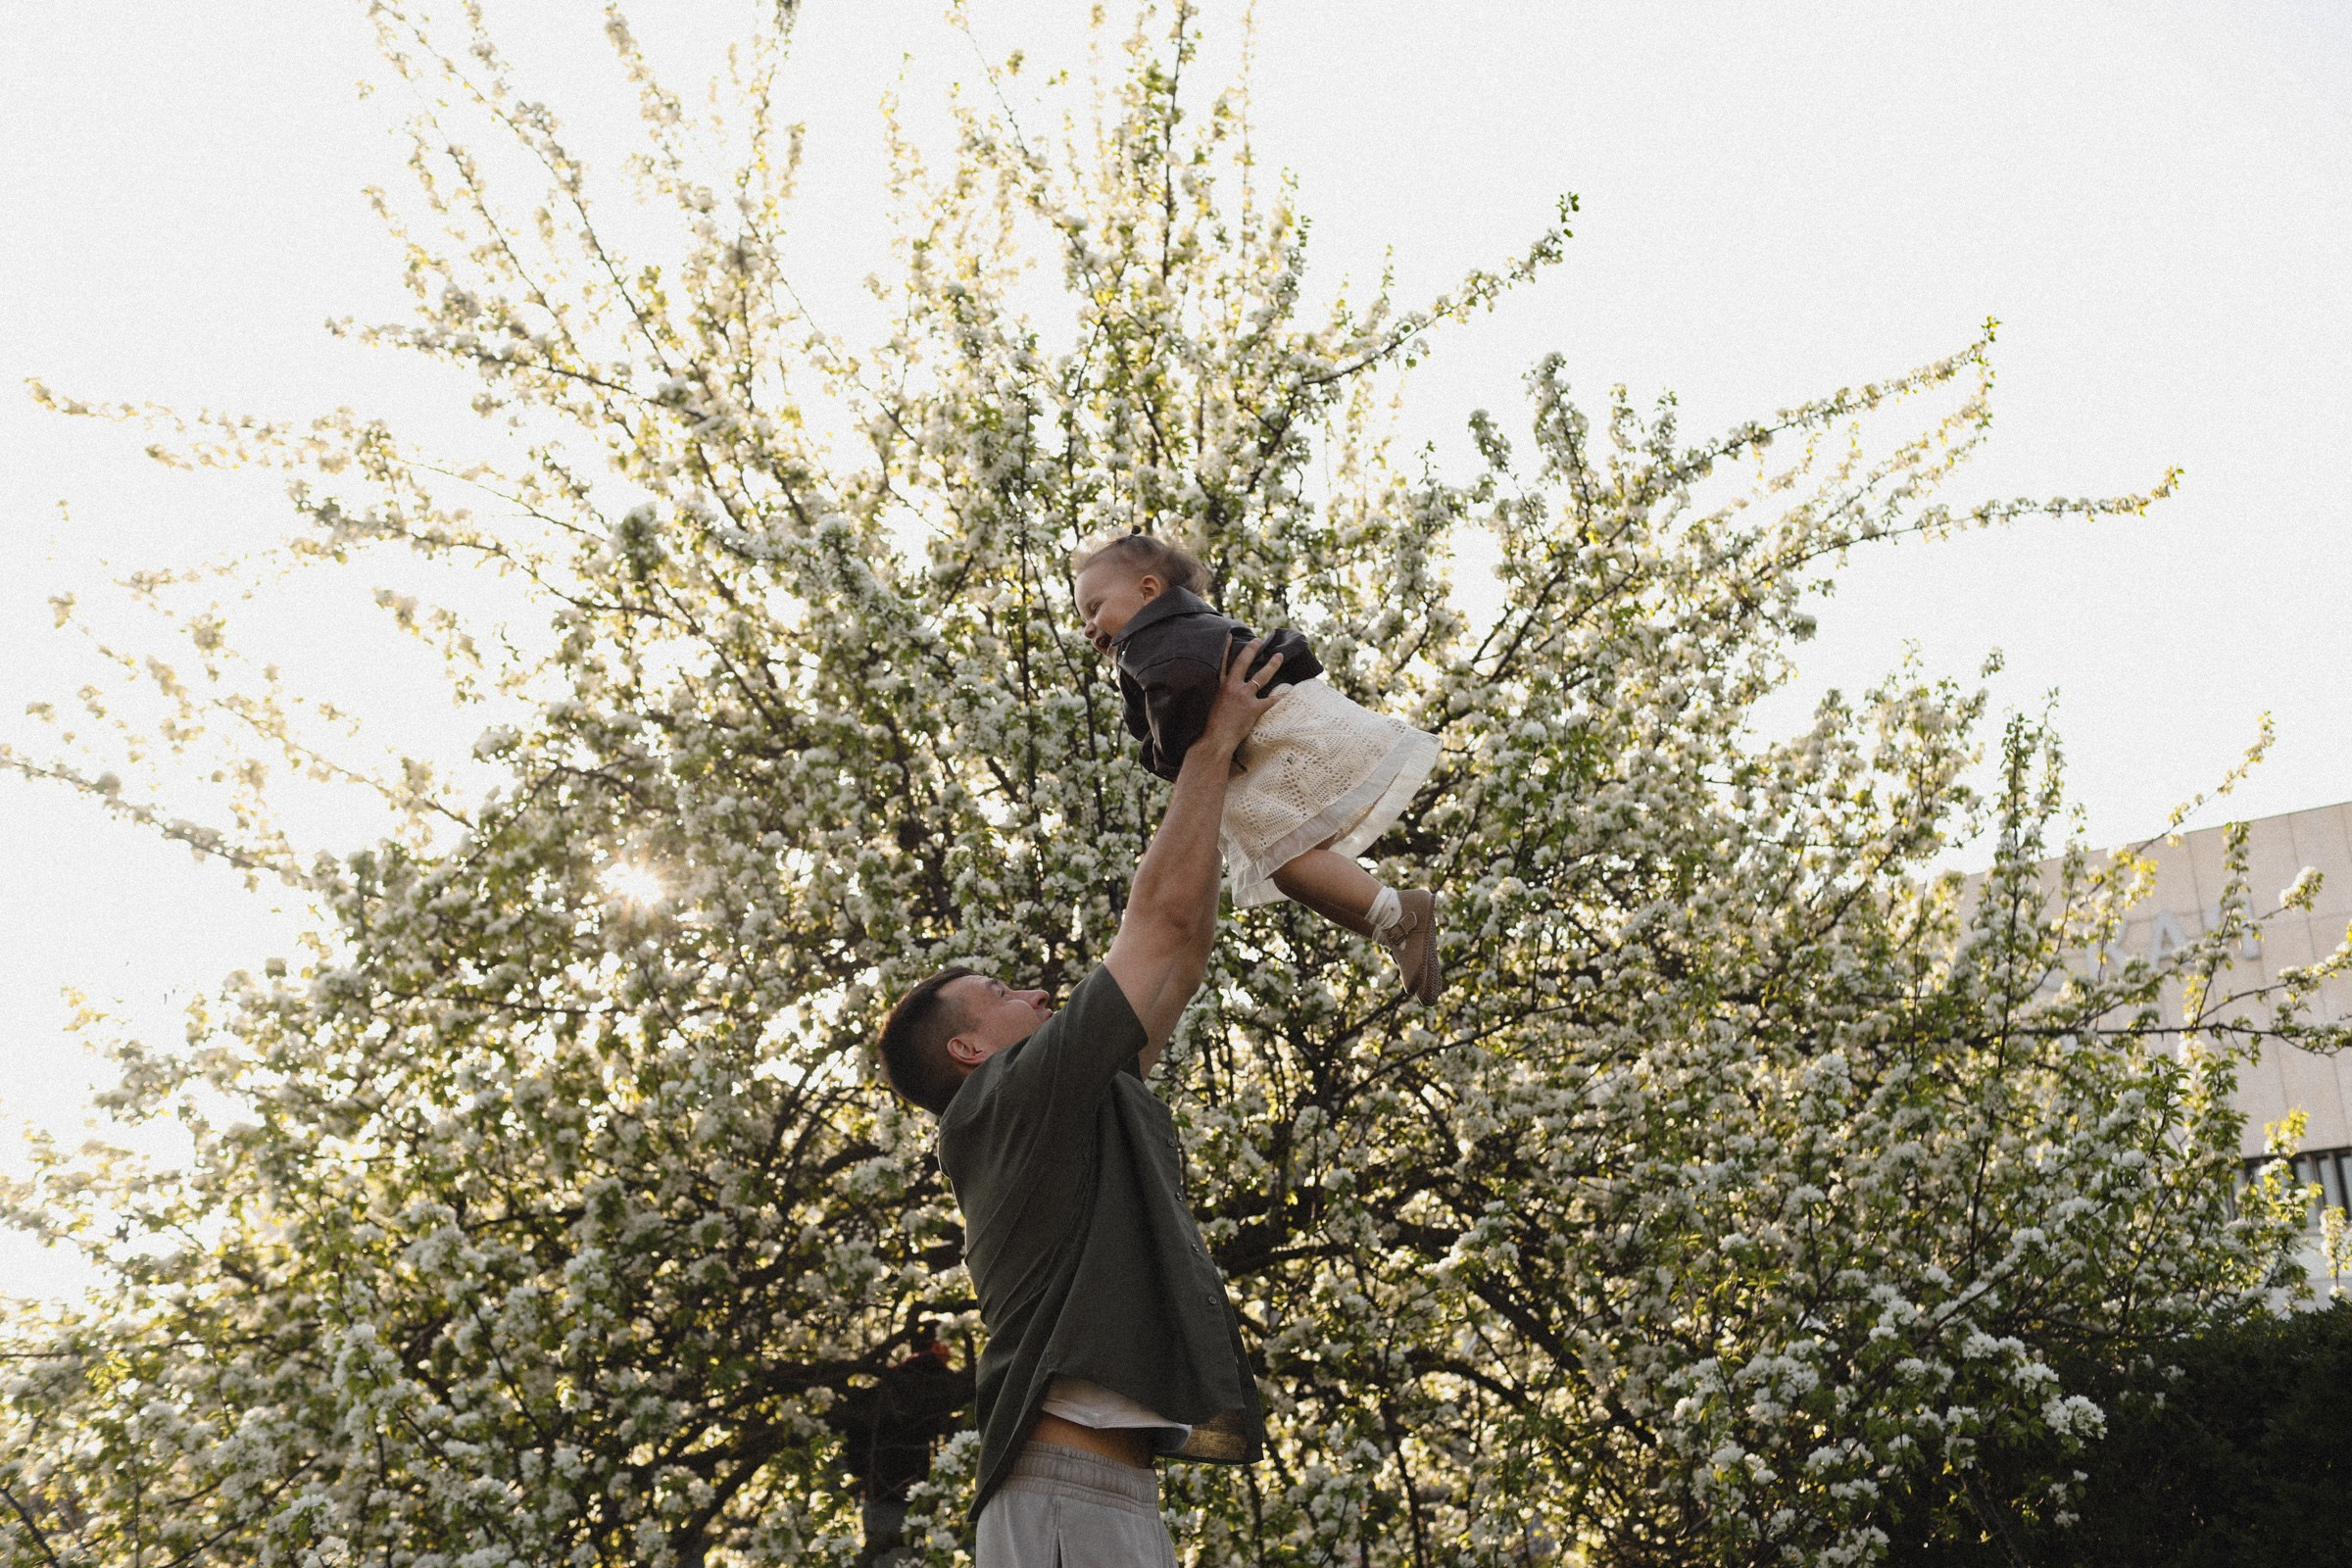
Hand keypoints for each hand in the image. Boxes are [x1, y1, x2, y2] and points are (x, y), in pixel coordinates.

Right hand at [1193, 636, 1284, 764]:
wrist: (1214, 740)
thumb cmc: (1208, 727)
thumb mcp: (1208, 705)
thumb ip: (1215, 695)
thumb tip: (1220, 694)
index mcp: (1219, 686)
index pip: (1223, 662)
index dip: (1227, 648)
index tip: (1230, 636)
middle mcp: (1232, 687)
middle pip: (1244, 663)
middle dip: (1252, 649)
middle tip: (1259, 641)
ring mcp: (1244, 697)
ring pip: (1261, 677)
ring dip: (1272, 665)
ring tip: (1279, 656)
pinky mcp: (1253, 709)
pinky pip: (1271, 700)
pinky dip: (1280, 696)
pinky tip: (1288, 691)